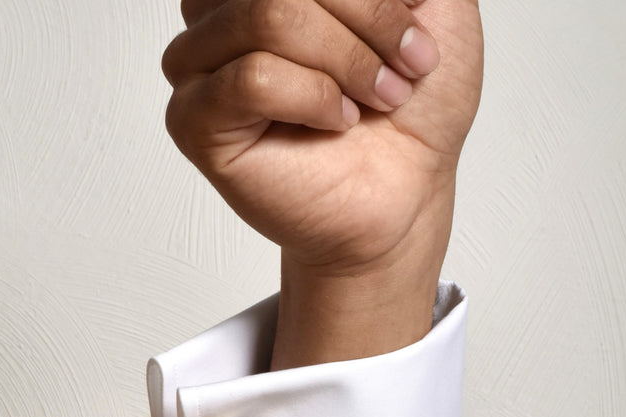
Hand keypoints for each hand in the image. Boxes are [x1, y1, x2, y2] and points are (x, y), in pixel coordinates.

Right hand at [162, 0, 482, 272]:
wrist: (407, 190)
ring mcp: (199, 65)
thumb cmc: (411, 106)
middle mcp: (220, 13)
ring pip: (265, 19)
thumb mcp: (430, 1)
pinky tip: (336, 121)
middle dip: (365, 19)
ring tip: (377, 98)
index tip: (417, 20)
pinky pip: (251, 79)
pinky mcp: (195, 123)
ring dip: (344, 60)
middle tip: (406, 70)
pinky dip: (312, 98)